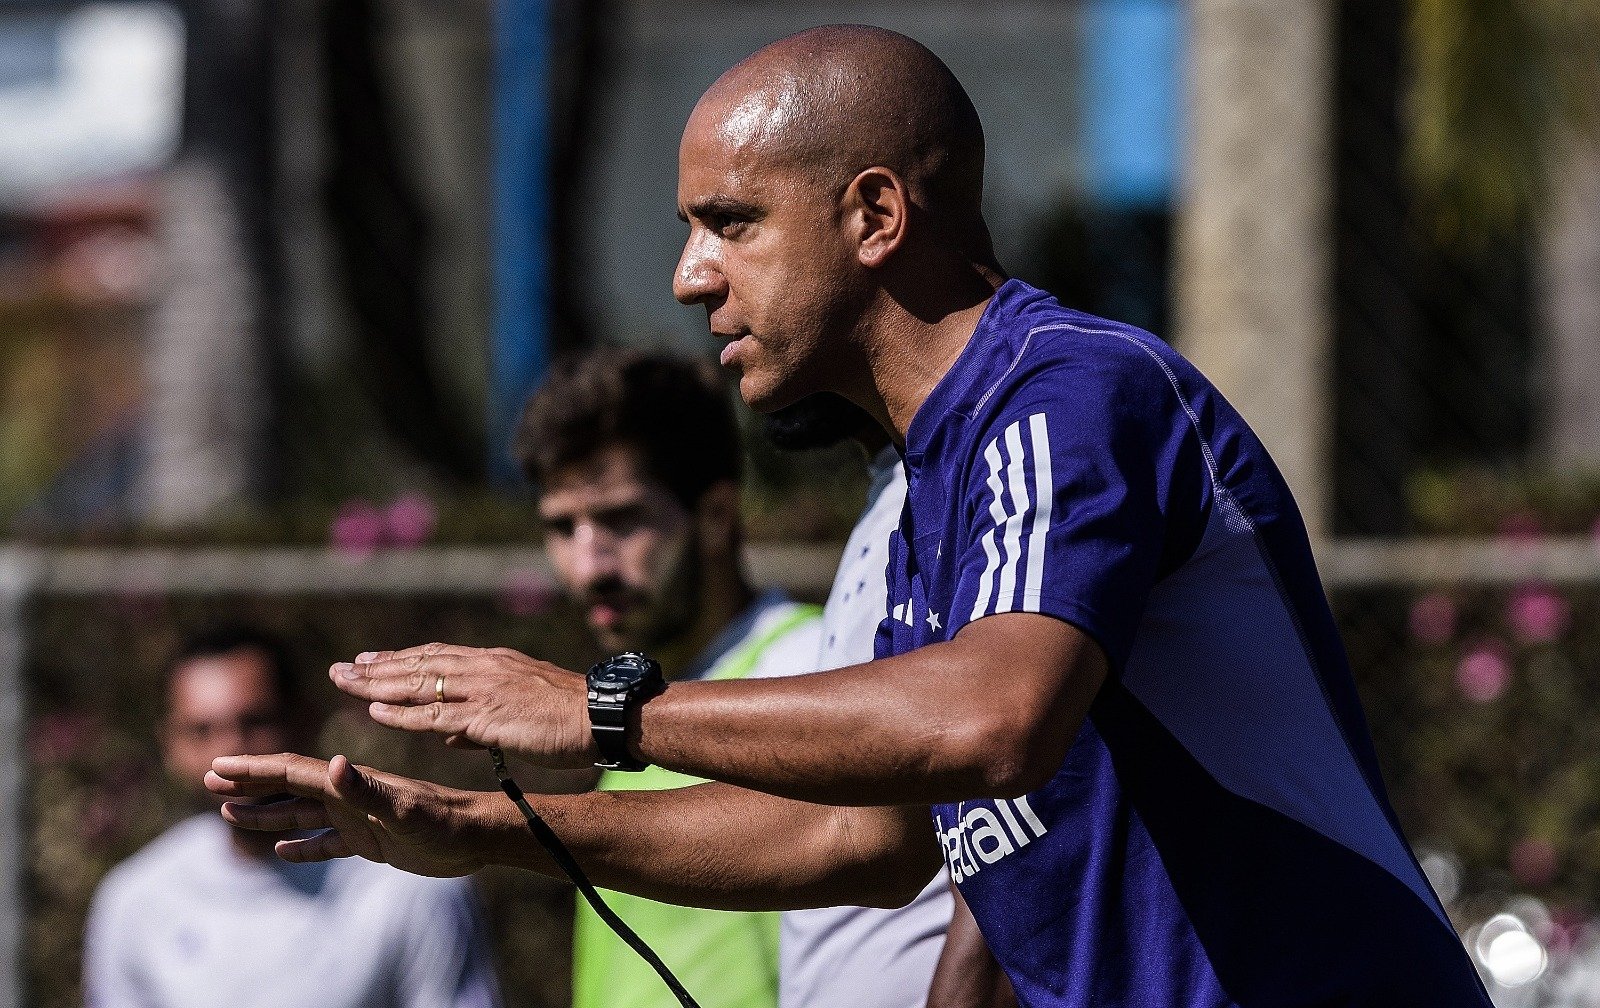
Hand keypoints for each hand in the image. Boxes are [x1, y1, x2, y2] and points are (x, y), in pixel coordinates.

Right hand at [205, 752, 508, 876]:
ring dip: (266, 813)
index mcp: (349, 783)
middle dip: (249, 785)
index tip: (217, 765)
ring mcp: (357, 817)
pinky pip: (326, 843)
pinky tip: (280, 850)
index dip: (254, 769)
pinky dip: (301, 846)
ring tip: (228, 813)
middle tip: (208, 782)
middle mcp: (348, 795)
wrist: (477, 835)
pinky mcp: (370, 841)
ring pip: (301, 814)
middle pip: (288, 787)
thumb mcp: (402, 808)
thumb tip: (331, 763)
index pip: (291, 771)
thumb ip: (365, 789)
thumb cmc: (443, 820)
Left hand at [330, 643, 595, 766]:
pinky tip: (376, 712)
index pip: (437, 657)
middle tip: (342, 669)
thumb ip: (481, 722)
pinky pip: (435, 714)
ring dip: (378, 684)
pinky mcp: (487, 716)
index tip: (370, 660)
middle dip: (378, 668)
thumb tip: (450, 736)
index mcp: (494, 663)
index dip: (401, 659)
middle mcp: (483, 669)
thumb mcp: (522, 710)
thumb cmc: (570, 717)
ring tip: (345, 683)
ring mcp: (483, 690)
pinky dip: (403, 713)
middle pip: (419, 665)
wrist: (601, 715)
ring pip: (419, 684)